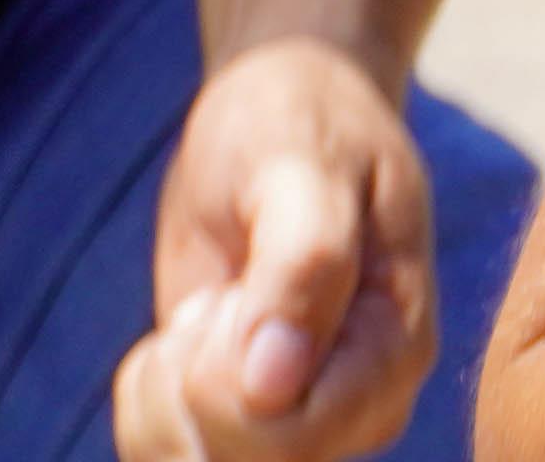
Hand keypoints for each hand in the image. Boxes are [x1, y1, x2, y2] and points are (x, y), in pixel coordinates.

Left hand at [113, 38, 440, 461]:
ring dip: (164, 392)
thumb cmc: (302, 127)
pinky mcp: (244, 428)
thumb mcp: (305, 168)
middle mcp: (356, 407)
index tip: (236, 294)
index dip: (229, 381)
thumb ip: (306, 263)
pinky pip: (162, 458)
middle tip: (223, 295)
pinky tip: (192, 334)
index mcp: (397, 350)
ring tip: (211, 309)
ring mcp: (302, 425)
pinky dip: (147, 399)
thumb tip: (275, 384)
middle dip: (192, 383)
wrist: (283, 115)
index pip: (295, 437)